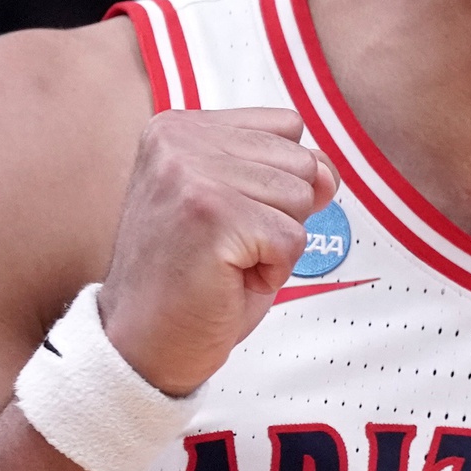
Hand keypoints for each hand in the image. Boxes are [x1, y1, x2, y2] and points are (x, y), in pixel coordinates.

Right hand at [97, 108, 338, 395]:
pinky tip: (227, 278)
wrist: (142, 343)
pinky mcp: (211, 215)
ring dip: (276, 243)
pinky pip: (293, 239)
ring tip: (225, 260)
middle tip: (226, 246)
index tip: (230, 217)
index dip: (279, 183)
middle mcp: (179, 141)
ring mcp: (191, 173)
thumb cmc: (189, 280)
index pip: (286, 127)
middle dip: (280, 215)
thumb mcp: (241, 206)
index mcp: (180, 128)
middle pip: (300, 161)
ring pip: (300, 198)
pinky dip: (273, 271)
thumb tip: (327, 173)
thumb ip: (284, 173)